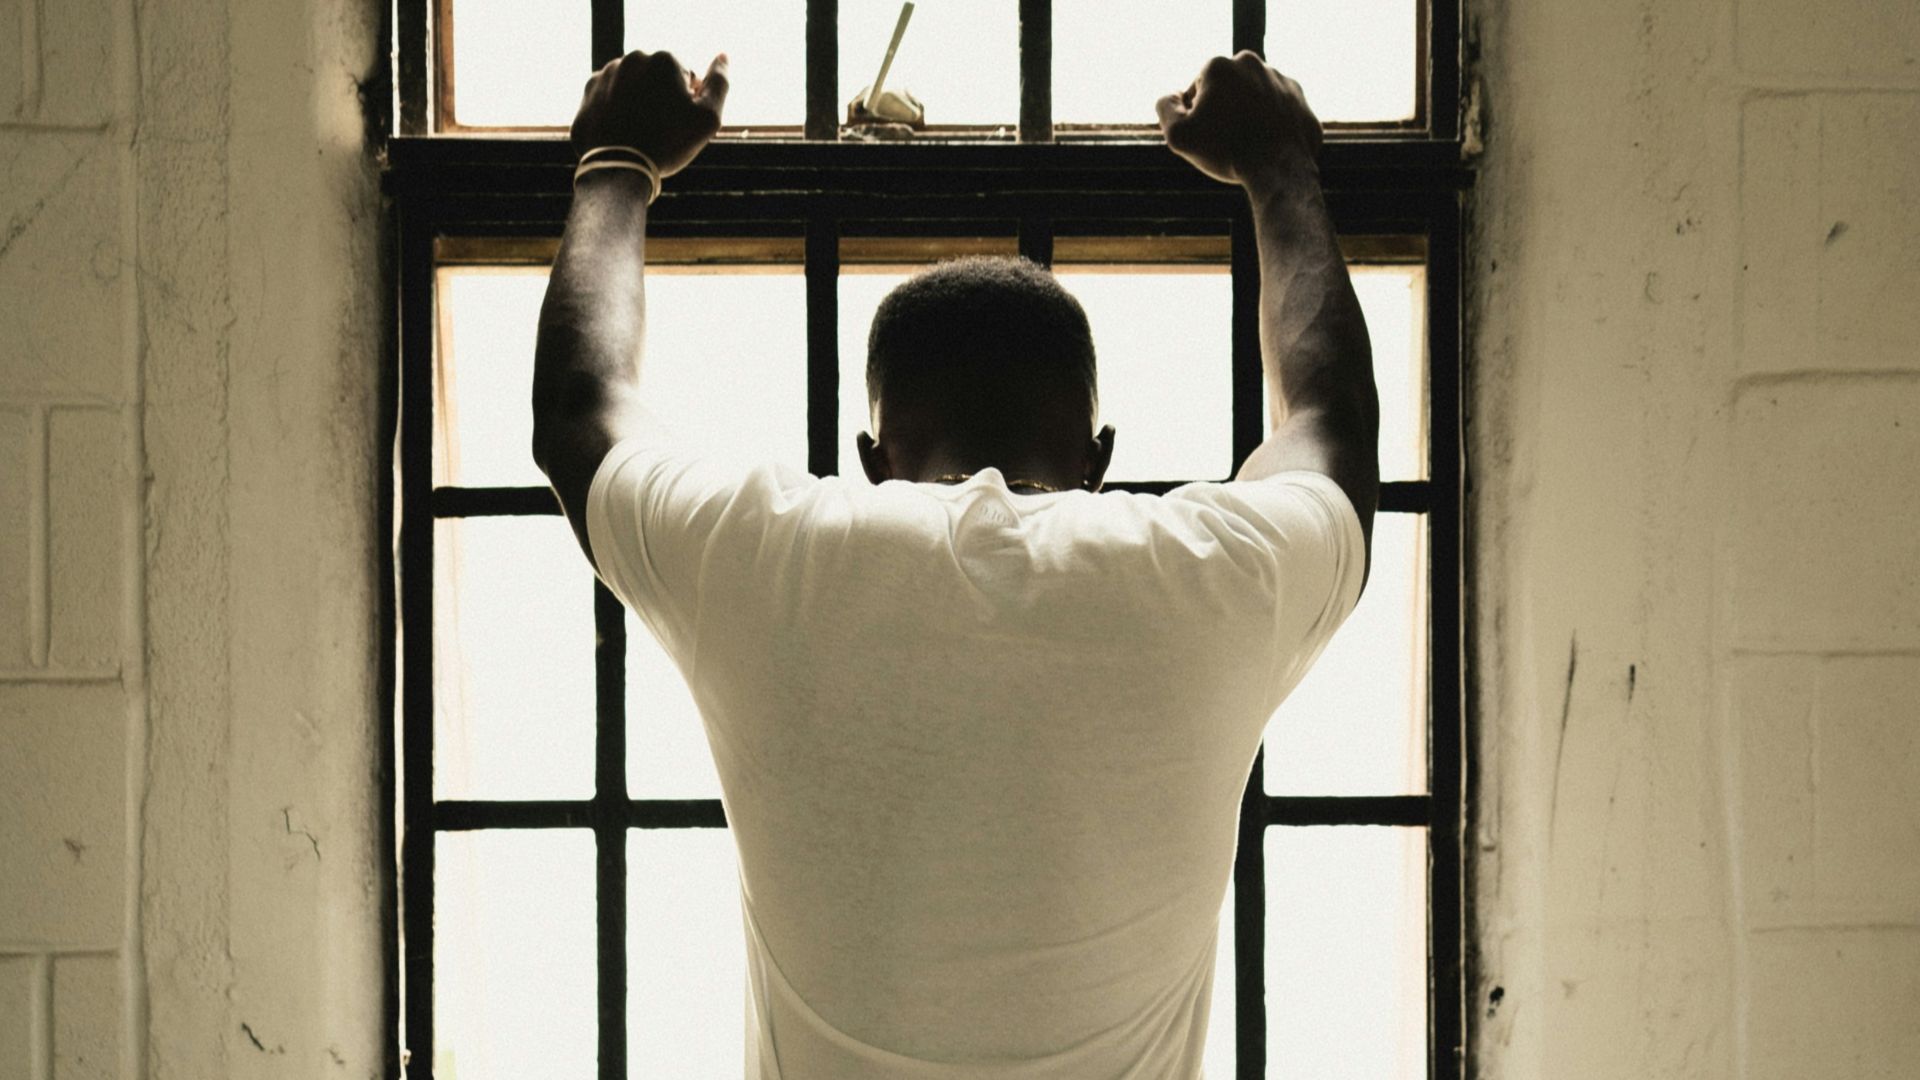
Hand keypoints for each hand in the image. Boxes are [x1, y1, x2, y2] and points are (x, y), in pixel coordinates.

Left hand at [572, 49, 729, 176]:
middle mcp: (632, 58)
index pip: (687, 77)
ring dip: (639, 102)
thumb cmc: (668, 144)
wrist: (619, 169)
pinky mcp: (588, 92)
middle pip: (658, 78)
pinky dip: (616, 110)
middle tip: (661, 129)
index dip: (689, 102)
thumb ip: (720, 83)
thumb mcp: (708, 118)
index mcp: (664, 59)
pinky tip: (622, 132)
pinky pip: (609, 97)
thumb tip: (723, 56)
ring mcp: (606, 74)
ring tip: (640, 132)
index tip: (680, 123)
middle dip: (662, 97)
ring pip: (632, 86)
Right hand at [1156, 52, 1321, 194]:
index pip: (1197, 89)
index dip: (1195, 115)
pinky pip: (1278, 110)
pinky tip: (1267, 145)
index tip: (1205, 134)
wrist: (1278, 169)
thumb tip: (1172, 96)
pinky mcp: (1300, 99)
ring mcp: (1280, 79)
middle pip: (1227, 90)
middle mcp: (1252, 63)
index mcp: (1219, 66)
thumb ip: (1165, 108)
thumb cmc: (1225, 151)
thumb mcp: (1178, 136)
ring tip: (1247, 143)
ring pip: (1254, 98)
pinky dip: (1271, 124)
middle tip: (1225, 140)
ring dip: (1248, 115)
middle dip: (1223, 110)